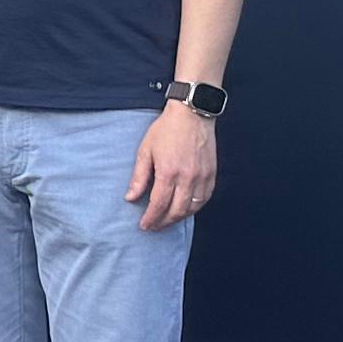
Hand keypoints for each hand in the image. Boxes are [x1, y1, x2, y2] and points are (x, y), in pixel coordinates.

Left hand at [127, 102, 219, 230]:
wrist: (192, 114)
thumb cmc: (166, 130)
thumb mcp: (145, 151)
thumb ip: (139, 177)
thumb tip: (130, 197)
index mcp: (169, 172)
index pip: (159, 204)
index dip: (151, 218)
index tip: (144, 226)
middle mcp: (188, 178)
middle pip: (177, 211)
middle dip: (164, 222)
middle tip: (154, 227)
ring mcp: (202, 177)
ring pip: (192, 207)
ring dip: (179, 218)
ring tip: (167, 220)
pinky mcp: (212, 174)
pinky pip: (205, 198)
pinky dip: (195, 208)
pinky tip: (185, 209)